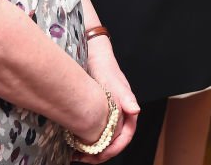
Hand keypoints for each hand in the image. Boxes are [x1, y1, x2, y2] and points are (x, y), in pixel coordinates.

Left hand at [78, 36, 138, 161]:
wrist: (94, 56)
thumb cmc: (106, 68)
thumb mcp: (115, 83)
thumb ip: (126, 97)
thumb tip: (135, 110)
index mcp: (128, 111)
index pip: (125, 137)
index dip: (114, 150)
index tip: (99, 156)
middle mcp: (120, 115)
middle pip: (114, 141)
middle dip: (101, 154)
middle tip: (83, 159)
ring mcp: (109, 114)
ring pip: (104, 137)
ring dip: (93, 149)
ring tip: (77, 154)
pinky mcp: (98, 112)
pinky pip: (96, 131)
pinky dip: (87, 139)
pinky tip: (75, 141)